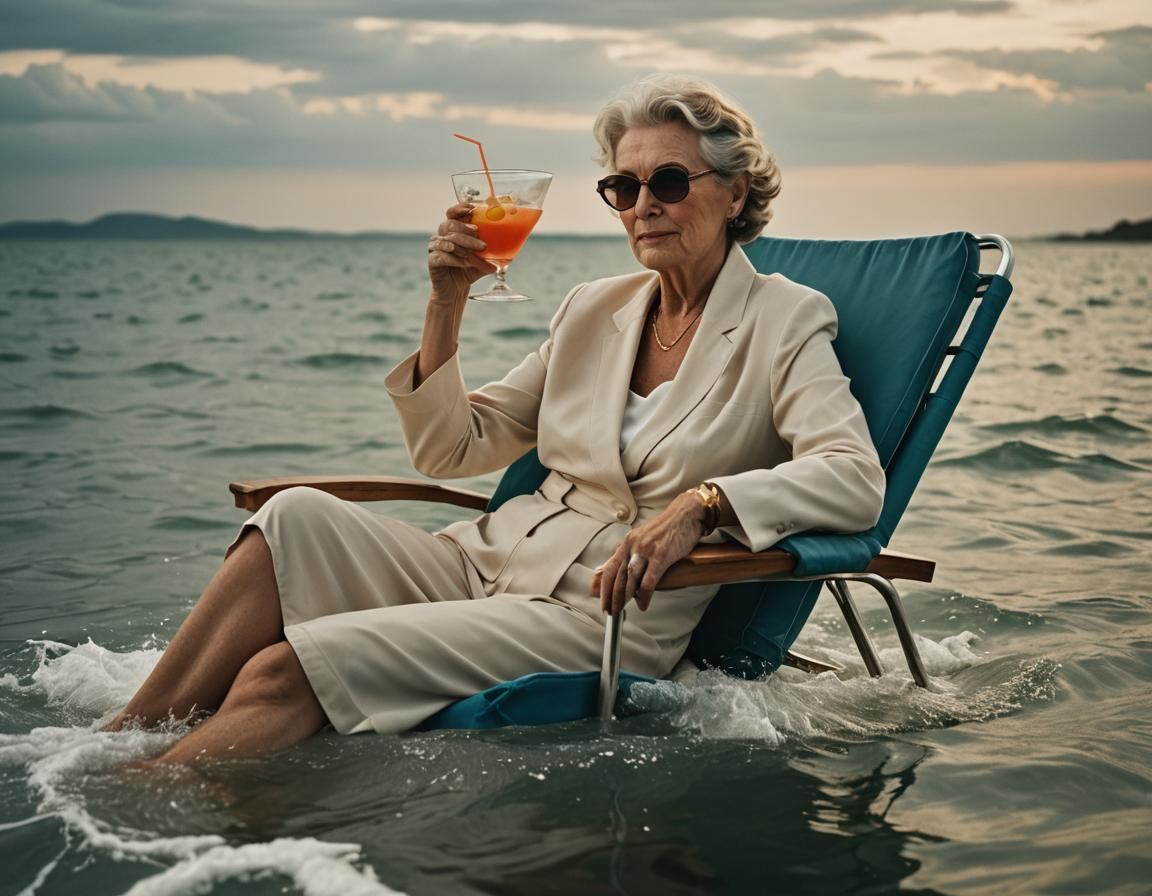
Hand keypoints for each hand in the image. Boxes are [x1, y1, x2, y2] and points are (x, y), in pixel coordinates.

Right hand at [427, 203, 496, 300]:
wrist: (455, 291)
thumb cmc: (467, 272)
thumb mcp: (483, 261)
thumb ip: (492, 255)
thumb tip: (510, 254)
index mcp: (453, 231)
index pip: (452, 213)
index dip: (460, 208)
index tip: (472, 208)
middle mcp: (442, 236)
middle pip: (450, 225)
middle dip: (466, 230)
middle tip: (480, 237)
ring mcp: (435, 248)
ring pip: (447, 240)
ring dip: (463, 245)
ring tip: (475, 253)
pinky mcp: (432, 261)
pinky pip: (442, 256)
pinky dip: (455, 259)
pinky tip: (466, 263)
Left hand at [591, 492, 709, 615]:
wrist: (686, 514)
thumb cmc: (668, 528)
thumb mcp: (643, 538)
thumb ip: (631, 554)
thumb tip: (620, 571)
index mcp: (628, 542)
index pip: (610, 568)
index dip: (604, 588)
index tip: (603, 602)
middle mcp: (634, 545)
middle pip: (618, 576)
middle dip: (612, 597)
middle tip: (611, 611)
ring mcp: (647, 550)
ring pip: (630, 579)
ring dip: (625, 598)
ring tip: (623, 609)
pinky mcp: (661, 555)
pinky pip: (649, 581)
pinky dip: (644, 595)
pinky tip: (644, 603)